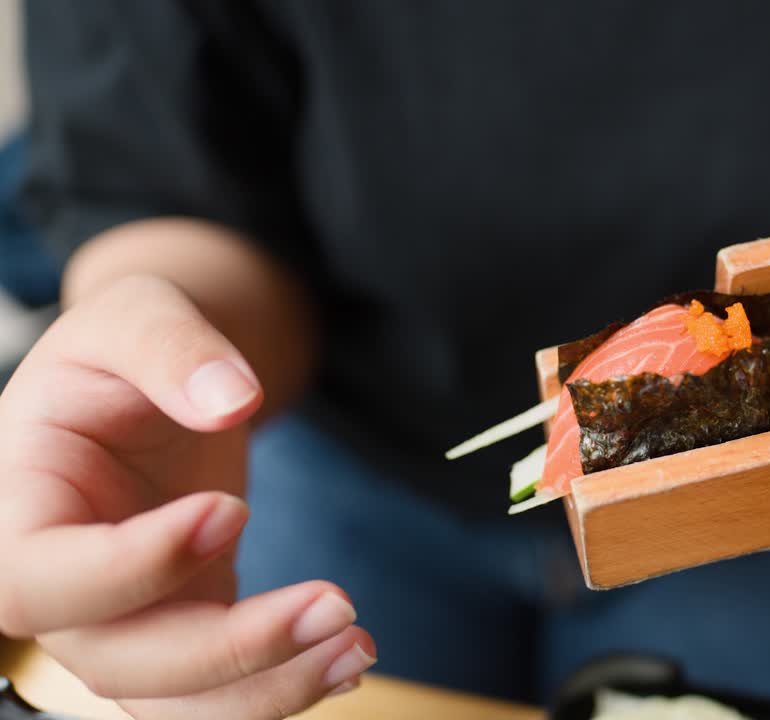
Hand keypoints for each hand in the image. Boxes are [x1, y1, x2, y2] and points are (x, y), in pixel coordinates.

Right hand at [0, 275, 374, 718]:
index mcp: (17, 504)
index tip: (230, 510)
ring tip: (358, 646)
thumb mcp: (137, 311)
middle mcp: (55, 582)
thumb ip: (171, 347)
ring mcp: (116, 619)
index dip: (131, 566)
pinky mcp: (177, 628)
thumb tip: (232, 398)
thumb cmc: (126, 347)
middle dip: (230, 650)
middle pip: (116, 661)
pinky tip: (347, 658)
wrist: (151, 381)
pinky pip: (214, 693)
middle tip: (337, 603)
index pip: (44, 576)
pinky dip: (280, 687)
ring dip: (268, 688)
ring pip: (169, 701)